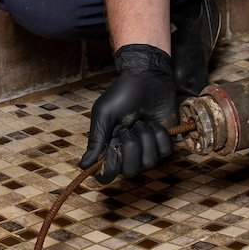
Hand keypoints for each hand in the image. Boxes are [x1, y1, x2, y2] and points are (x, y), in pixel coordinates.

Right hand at [79, 43, 179, 182]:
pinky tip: (154, 123)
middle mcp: (127, 151)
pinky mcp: (163, 140)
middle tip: (129, 128)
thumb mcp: (104, 114)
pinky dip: (160, 136)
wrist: (146, 76)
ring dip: (146, 139)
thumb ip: (96, 140)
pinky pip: (165, 152)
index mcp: (110, 146)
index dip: (109, 171)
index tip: (114, 153)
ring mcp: (146, 147)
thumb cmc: (122, 93)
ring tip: (143, 121)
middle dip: (131, 149)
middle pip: (130, 171)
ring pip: (149, 163)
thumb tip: (83, 166)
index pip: (107, 173)